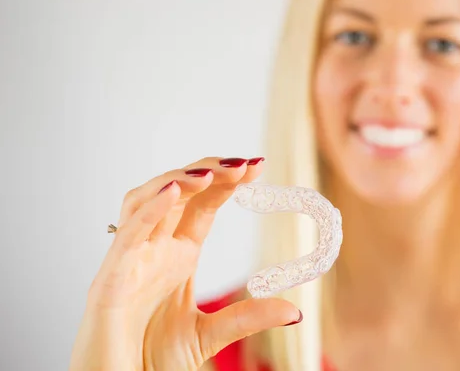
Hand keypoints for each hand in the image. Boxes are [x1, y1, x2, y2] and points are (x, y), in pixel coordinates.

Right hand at [70, 157, 301, 370]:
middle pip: (177, 194)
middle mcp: (154, 250)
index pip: (202, 206)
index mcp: (177, 256)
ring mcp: (131, 260)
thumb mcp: (210, 335)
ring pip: (147, 201)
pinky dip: (149, 209)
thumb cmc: (152, 359)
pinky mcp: (110, 279)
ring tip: (213, 174)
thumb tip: (294, 311)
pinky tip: (176, 190)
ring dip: (179, 181)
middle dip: (208, 173)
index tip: (257, 166)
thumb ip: (248, 318)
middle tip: (244, 165)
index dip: (226, 183)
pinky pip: (128, 234)